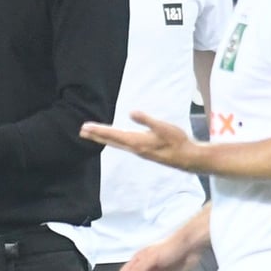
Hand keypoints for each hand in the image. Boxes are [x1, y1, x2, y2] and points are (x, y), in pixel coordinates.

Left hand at [80, 111, 201, 171]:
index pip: (113, 135)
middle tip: (81, 131)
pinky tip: (111, 140)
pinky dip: (113, 141)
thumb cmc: (178, 141)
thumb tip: (132, 112)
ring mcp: (139, 151)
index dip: (99, 130)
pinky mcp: (143, 151)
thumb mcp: (164, 127)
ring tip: (91, 134)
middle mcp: (135, 148)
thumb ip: (147, 120)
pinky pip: (122, 145)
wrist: (189, 158)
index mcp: (137, 142)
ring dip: (102, 138)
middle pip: (111, 141)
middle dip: (96, 135)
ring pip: (116, 143)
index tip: (85, 127)